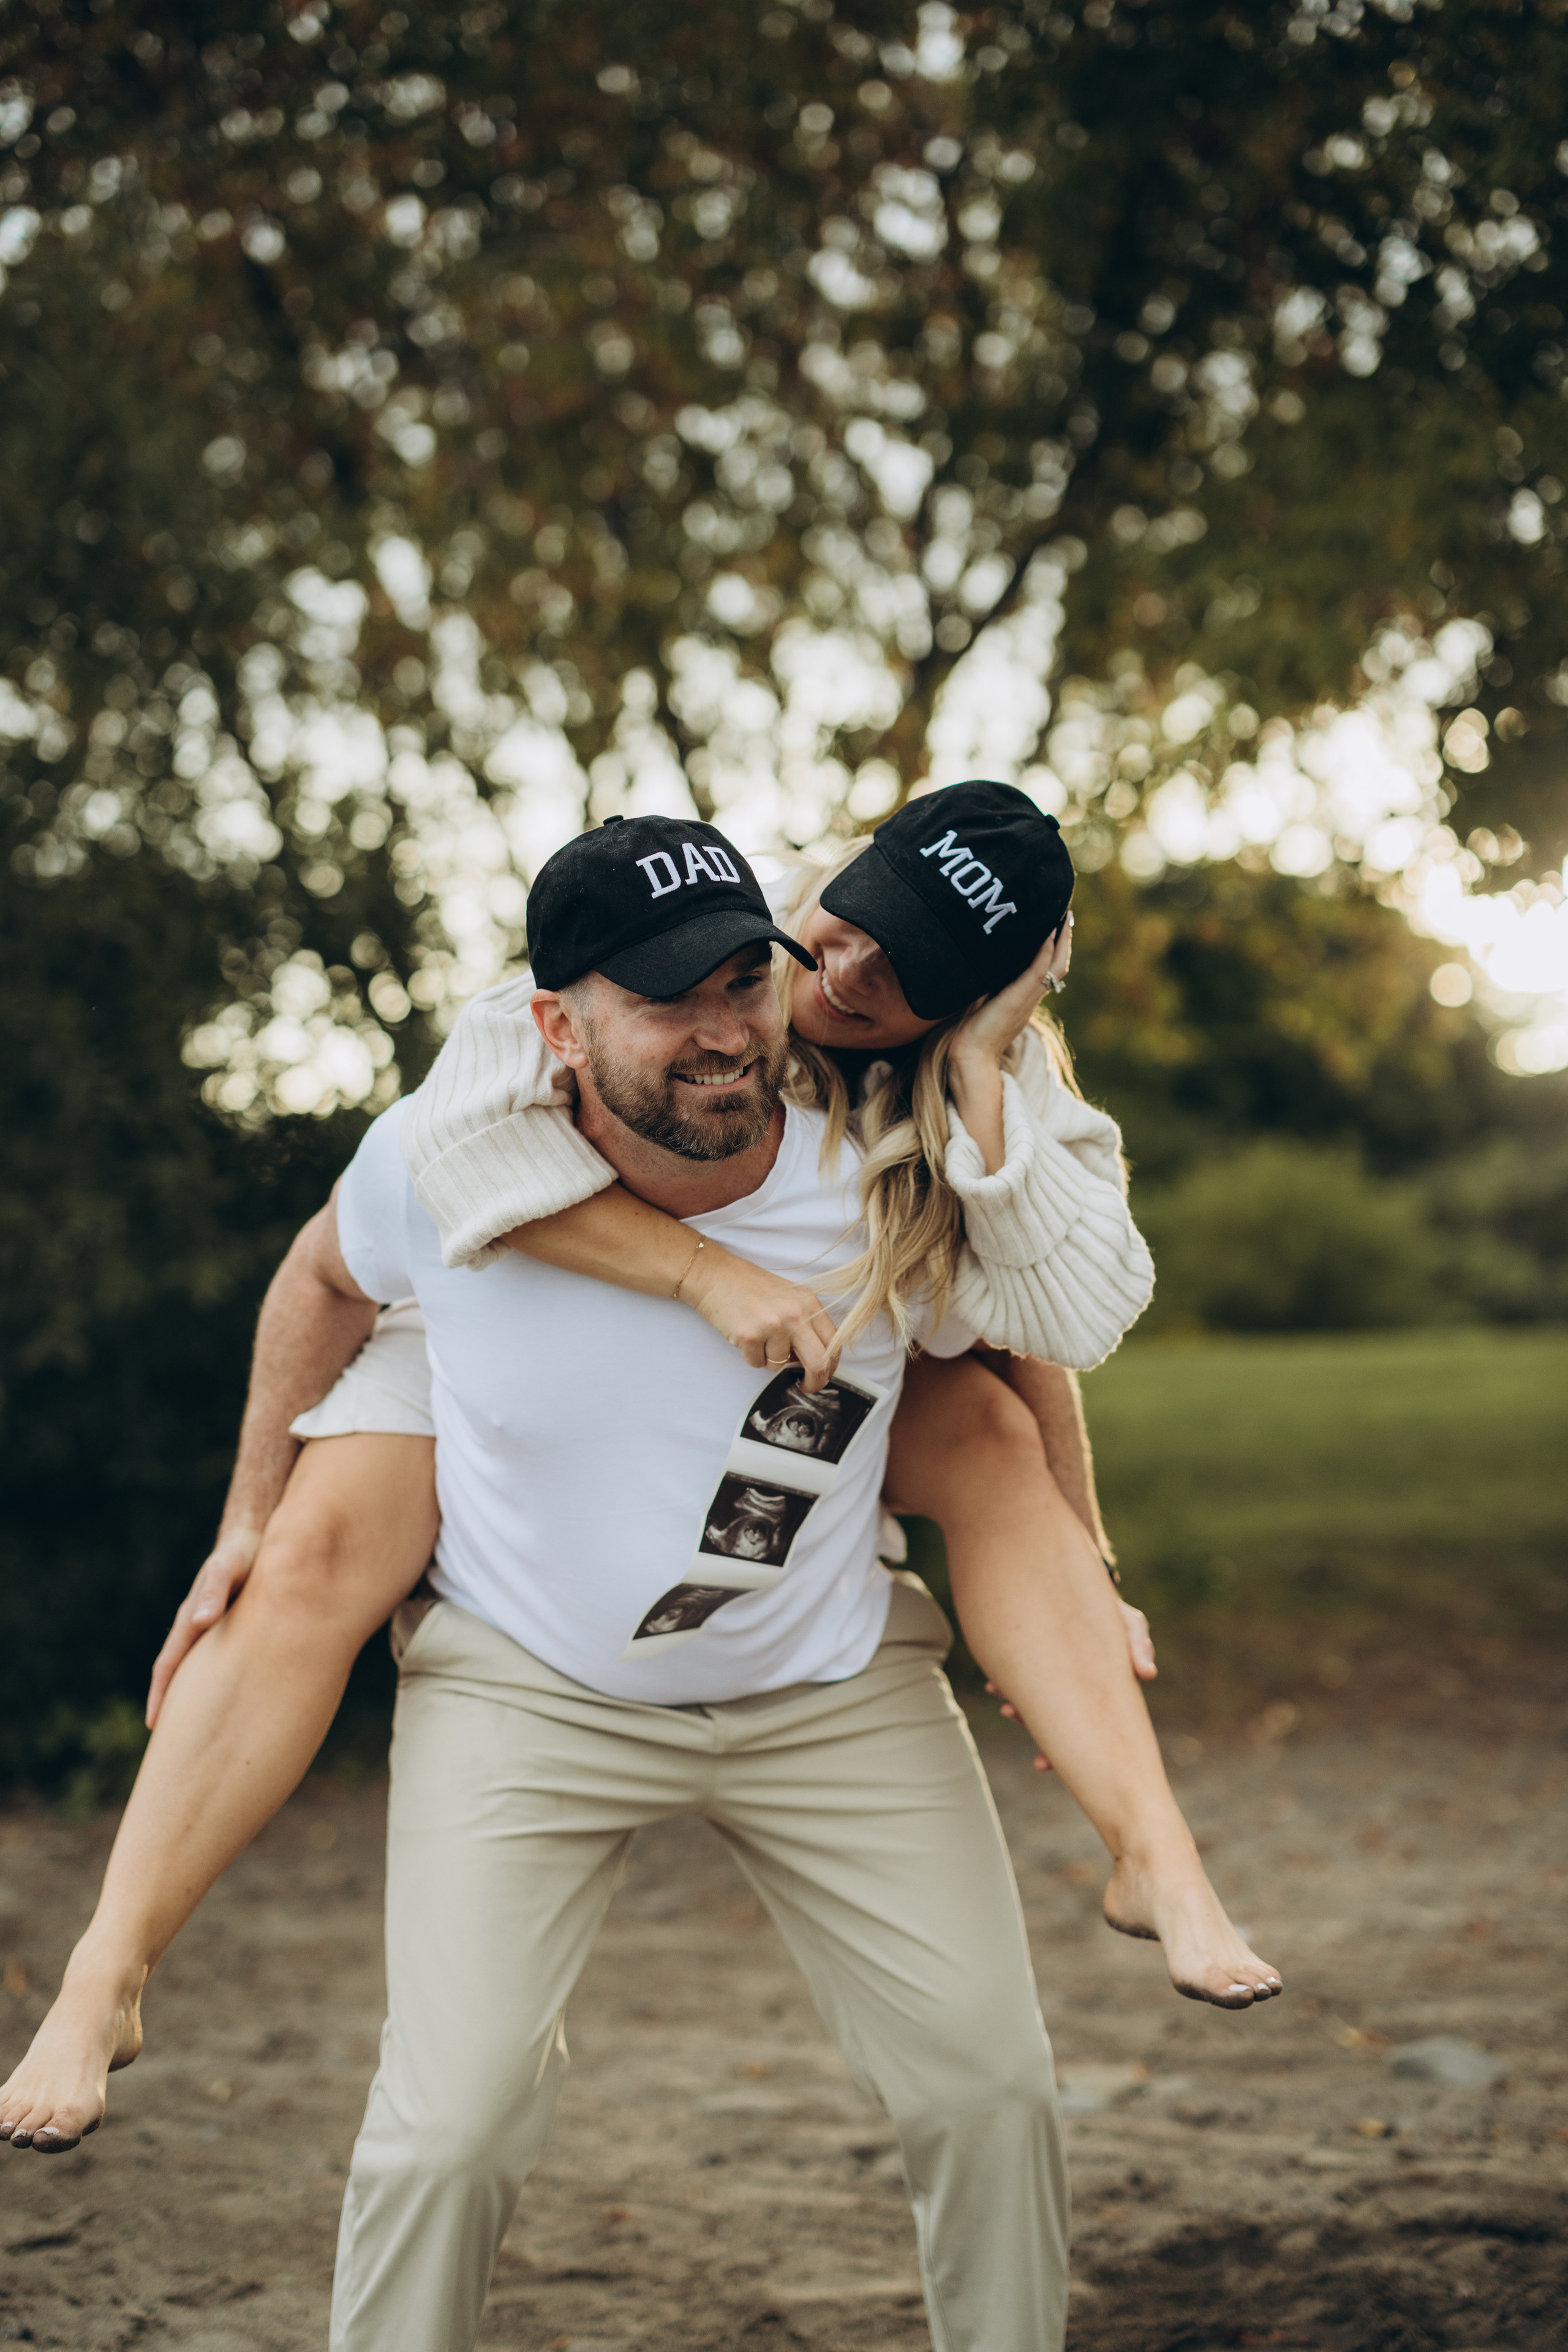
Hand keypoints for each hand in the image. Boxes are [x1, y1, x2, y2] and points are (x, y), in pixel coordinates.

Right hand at [145, 1525, 261, 1727]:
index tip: (154, 1727)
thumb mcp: (226, 1569)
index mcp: (190, 1623)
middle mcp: (198, 1631)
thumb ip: (214, 1590)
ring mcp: (215, 1632)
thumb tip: (202, 1620)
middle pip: (180, 1676)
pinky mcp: (235, 1631)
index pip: (168, 1667)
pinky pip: (224, 1664)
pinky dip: (221, 1684)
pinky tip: (235, 1701)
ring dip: (196, 1699)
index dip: (160, 1696)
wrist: (255, 1538)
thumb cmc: (240, 1554)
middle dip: (174, 1707)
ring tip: (200, 1732)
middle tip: (172, 1745)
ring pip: (201, 1673)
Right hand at [682, 1246, 841, 1390]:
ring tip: (758, 1335)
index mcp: (809, 1303)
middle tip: (805, 1387)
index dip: (830, 1366)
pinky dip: (751, 1356)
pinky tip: (745, 1336)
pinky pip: (757, 1363)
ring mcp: (772, 1325)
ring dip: (768, 1358)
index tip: (822, 1375)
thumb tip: (812, 1361)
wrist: (716, 1276)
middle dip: (814, 1382)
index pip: (832, 1343)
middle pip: (817, 1362)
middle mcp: (795, 1313)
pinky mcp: (749, 1336)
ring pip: (780, 1365)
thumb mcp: (789, 1298)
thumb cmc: (752, 1288)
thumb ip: (806, 1325)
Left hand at [948, 914, 1073, 1077]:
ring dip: (1061, 941)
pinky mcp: (1017, 1000)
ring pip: (1055, 966)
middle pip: (1059, 964)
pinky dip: (1044, 953)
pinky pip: (1038, 973)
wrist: (971, 1056)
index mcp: (1026, 998)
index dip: (1056, 948)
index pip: (1048, 968)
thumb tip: (979, 965)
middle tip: (1065, 915)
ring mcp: (1027, 998)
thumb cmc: (972, 1033)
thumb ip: (990, 987)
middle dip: (1064, 939)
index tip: (1056, 925)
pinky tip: (1047, 934)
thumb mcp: (985, 1003)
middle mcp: (1031, 997)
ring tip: (1062, 917)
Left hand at [986, 1598, 1155, 1770]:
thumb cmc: (1111, 1614)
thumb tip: (1148, 1673)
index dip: (1060, 1751)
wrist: (1083, 1590)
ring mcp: (1053, 1678)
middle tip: (1010, 1713)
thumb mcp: (1129, 1625)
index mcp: (1096, 1694)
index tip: (1039, 1764)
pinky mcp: (1036, 1660)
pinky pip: (1018, 1679)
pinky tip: (992, 1684)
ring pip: (1031, 1703)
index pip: (1080, 1731)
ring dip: (1015, 1706)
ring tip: (1002, 1703)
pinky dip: (1006, 1684)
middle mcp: (1073, 1693)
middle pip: (1050, 1720)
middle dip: (1028, 1722)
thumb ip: (1139, 1645)